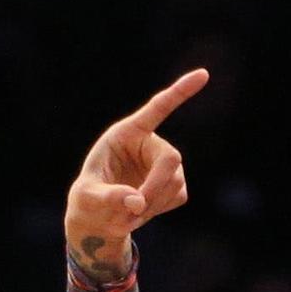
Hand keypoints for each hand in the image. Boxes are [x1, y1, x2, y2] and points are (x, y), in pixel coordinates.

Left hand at [62, 70, 202, 278]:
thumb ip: (108, 197)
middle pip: (171, 158)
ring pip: (176, 181)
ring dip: (154, 203)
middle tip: (135, 210)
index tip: (203, 74)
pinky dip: (159, 209)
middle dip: (155, 187)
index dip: (180, 92)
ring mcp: (165, 163)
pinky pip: (178, 195)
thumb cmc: (88, 200)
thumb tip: (137, 202)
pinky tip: (141, 211)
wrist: (98, 217)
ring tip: (128, 214)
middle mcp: (150, 143)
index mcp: (127, 133)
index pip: (158, 108)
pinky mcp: (174, 182)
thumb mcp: (87, 198)